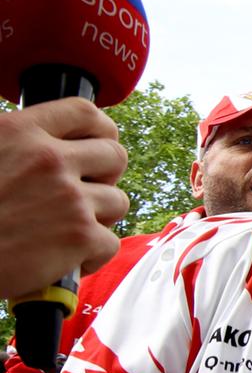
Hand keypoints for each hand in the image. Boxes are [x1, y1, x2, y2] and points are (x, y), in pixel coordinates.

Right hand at [0, 101, 129, 300]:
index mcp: (19, 132)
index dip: (99, 130)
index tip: (96, 145)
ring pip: (116, 201)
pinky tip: (64, 260)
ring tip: (67, 228)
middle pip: (114, 156)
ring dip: (98, 218)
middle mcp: (49, 160)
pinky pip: (109, 243)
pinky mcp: (79, 236)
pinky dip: (90, 257)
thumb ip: (13, 142)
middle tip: (84, 193)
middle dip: (105, 176)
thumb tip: (41, 139)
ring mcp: (69, 198)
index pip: (84, 113)